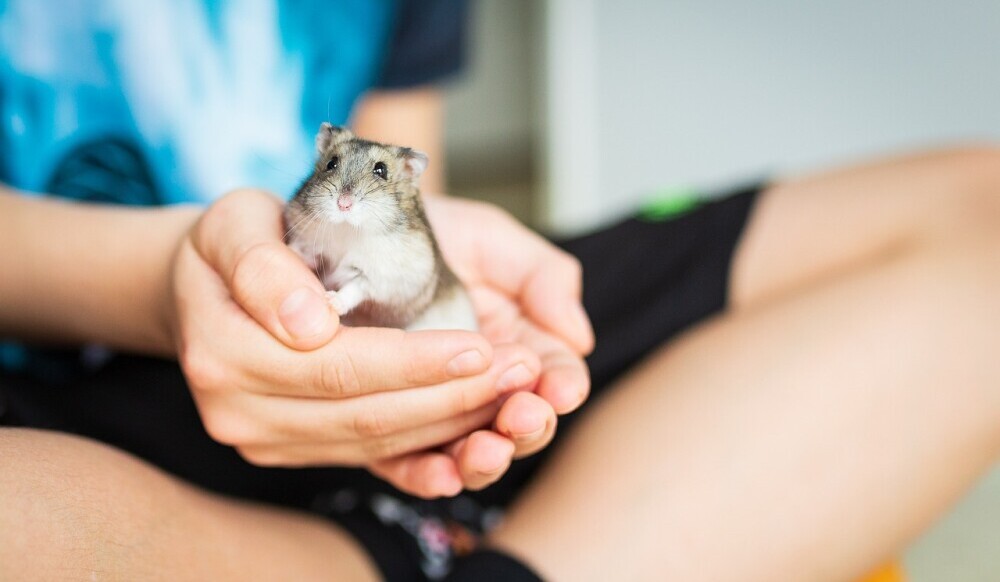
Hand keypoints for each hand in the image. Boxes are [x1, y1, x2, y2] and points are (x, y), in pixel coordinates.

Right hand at [168, 189, 543, 495]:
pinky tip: (476, 425)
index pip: (337, 365)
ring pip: (375, 442)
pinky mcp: (291, 451)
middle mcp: (237, 410)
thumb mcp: (236, 221)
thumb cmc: (237, 241)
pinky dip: (428, 443)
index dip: (415, 363)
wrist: (208, 285)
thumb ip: (263, 265)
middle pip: (364, 415)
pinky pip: (370, 456)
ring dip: (451, 424)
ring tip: (513, 393)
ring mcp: (263, 440)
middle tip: (520, 373)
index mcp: (222, 350)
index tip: (481, 347)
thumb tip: (308, 324)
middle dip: (451, 397)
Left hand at [372, 196, 592, 490]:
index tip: (560, 389)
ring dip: (483, 459)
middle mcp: (480, 385)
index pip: (553, 377)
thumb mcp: (490, 240)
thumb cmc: (427, 231)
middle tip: (522, 416)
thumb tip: (578, 335)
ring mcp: (433, 410)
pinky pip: (404, 464)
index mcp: (518, 343)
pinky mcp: (382, 426)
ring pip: (468, 453)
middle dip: (526, 427)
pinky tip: (441, 476)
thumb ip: (542, 276)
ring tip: (485, 449)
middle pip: (518, 425)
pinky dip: (425, 476)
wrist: (349, 229)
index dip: (562, 387)